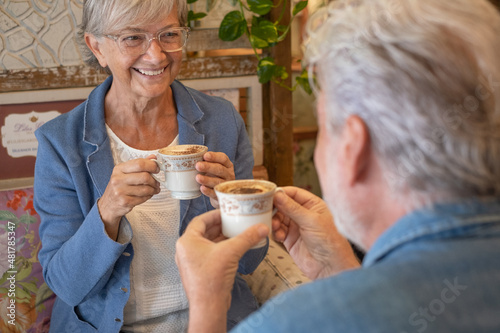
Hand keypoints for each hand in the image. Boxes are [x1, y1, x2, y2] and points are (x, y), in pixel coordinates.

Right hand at [98, 155, 159, 239]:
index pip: (139, 163)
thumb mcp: (125, 173)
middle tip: (157, 182)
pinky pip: (143, 198)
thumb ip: (139, 165)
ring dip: (153, 189)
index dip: (152, 166)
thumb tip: (153, 157)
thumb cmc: (119, 187)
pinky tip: (148, 195)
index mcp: (119, 169)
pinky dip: (149, 196)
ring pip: (146, 189)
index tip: (157, 169)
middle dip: (154, 180)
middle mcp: (118, 179)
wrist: (108, 204)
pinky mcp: (125, 202)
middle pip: (144, 176)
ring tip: (154, 189)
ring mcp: (120, 191)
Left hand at [176, 210, 267, 332]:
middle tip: (234, 221)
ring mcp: (191, 261)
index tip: (226, 212)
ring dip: (221, 238)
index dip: (214, 215)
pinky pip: (209, 254)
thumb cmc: (212, 279)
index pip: (200, 220)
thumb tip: (261, 228)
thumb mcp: (231, 252)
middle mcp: (186, 250)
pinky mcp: (199, 271)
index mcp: (187, 241)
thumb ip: (247, 237)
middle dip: (220, 226)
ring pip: (207, 243)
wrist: (209, 306)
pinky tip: (234, 248)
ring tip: (236, 233)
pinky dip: (220, 249)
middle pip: (204, 231)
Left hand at [195, 152, 234, 207]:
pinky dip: (208, 191)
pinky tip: (202, 188)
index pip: (223, 158)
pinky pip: (214, 193)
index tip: (205, 156)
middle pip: (220, 169)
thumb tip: (194, 156)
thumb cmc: (214, 176)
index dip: (214, 157)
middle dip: (208, 167)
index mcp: (227, 165)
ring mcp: (226, 185)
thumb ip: (207, 161)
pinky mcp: (221, 195)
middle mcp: (228, 174)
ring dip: (207, 179)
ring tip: (198, 177)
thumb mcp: (214, 167)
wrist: (220, 193)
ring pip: (217, 182)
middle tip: (198, 165)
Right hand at [272, 186, 359, 279]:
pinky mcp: (290, 239)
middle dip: (274, 207)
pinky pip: (277, 231)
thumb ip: (292, 208)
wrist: (330, 267)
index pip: (293, 193)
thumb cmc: (330, 242)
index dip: (281, 193)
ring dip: (274, 220)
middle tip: (265, 209)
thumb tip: (278, 195)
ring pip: (278, 218)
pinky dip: (275, 232)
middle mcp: (303, 214)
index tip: (268, 194)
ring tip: (275, 225)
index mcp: (313, 205)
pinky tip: (278, 235)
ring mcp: (296, 226)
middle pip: (283, 205)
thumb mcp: (311, 221)